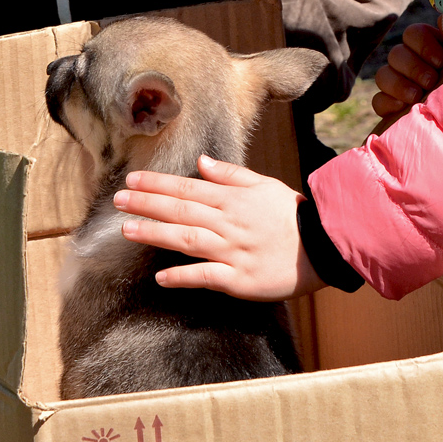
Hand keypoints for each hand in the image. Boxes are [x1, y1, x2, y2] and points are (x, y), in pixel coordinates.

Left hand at [114, 155, 325, 300]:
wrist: (324, 247)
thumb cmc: (292, 216)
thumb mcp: (265, 186)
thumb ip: (231, 175)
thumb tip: (201, 161)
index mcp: (234, 200)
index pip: (188, 188)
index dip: (157, 184)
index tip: (131, 180)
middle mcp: (229, 223)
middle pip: (182, 211)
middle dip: (147, 204)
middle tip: (118, 200)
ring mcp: (233, 252)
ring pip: (187, 240)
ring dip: (155, 233)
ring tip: (127, 229)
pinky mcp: (240, 280)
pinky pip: (207, 277)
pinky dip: (183, 276)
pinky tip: (161, 276)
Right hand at [372, 23, 442, 117]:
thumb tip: (442, 19)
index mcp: (431, 47)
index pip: (412, 33)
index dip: (422, 45)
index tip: (440, 61)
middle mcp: (411, 62)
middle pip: (396, 54)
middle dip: (413, 68)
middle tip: (430, 81)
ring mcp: (399, 85)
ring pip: (383, 75)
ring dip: (398, 84)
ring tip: (416, 96)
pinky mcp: (393, 108)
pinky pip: (378, 101)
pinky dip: (387, 103)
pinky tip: (402, 107)